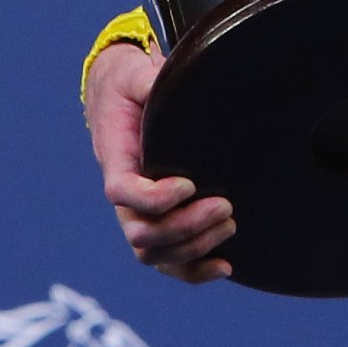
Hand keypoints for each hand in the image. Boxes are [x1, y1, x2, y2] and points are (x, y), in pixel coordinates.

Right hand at [86, 40, 236, 284]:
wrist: (125, 100)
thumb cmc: (131, 86)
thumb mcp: (135, 75)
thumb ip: (147, 79)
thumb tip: (165, 76)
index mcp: (116, 159)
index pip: (122, 192)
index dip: (153, 198)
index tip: (188, 184)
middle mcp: (125, 196)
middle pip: (142, 233)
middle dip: (185, 227)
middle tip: (225, 205)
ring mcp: (142, 215)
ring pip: (155, 254)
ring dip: (194, 248)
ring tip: (231, 224)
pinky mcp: (163, 224)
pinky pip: (171, 262)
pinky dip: (196, 271)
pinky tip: (226, 265)